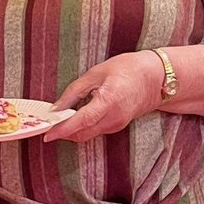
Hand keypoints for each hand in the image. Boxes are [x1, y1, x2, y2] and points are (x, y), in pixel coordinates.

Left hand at [44, 50, 164, 142]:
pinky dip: (82, 127)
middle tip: (47, 125)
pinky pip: (95, 130)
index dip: (62, 129)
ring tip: (58, 119)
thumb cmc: (128, 69)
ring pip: (88, 134)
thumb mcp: (96, 73)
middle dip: (63, 132)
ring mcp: (117, 124)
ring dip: (72, 130)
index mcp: (109, 102)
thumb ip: (74, 92)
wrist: (156, 78)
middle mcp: (114, 118)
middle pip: (82, 133)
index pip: (81, 121)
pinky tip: (74, 117)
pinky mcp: (118, 126)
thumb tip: (56, 107)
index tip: (47, 134)